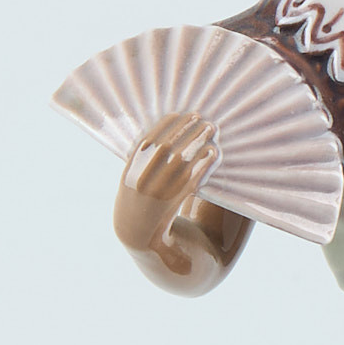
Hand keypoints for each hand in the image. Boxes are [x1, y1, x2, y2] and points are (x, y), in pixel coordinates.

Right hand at [112, 111, 218, 254]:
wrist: (136, 231)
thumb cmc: (138, 197)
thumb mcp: (132, 174)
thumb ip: (143, 154)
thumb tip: (169, 125)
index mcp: (131, 168)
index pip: (151, 138)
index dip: (169, 124)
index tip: (183, 113)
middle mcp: (142, 179)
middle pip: (167, 146)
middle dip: (186, 129)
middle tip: (204, 118)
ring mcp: (157, 192)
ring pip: (181, 160)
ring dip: (198, 142)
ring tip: (211, 130)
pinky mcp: (173, 202)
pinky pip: (192, 179)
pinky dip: (203, 164)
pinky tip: (213, 153)